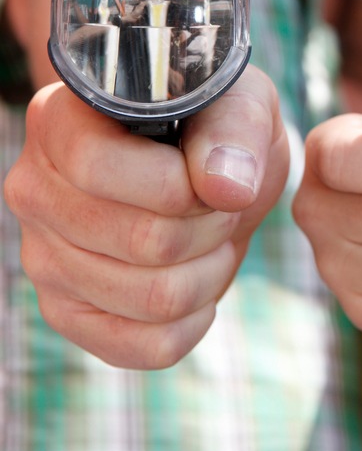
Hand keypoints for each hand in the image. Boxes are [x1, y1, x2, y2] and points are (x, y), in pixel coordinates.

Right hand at [5, 65, 288, 368]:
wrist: (205, 166)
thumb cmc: (215, 123)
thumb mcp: (238, 103)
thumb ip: (234, 132)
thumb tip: (227, 189)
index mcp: (59, 122)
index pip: (96, 168)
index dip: (176, 184)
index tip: (208, 175)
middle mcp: (35, 190)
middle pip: (141, 241)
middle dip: (209, 226)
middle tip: (219, 205)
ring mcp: (43, 257)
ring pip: (154, 298)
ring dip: (210, 269)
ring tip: (210, 234)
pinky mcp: (67, 313)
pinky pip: (148, 346)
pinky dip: (196, 317)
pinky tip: (197, 276)